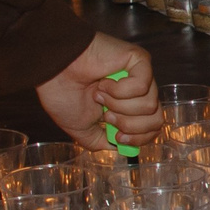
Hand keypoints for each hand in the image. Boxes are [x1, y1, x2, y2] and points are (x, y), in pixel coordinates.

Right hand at [36, 33, 158, 148]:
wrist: (53, 71)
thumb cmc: (63, 93)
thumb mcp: (81, 128)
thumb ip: (100, 141)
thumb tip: (118, 148)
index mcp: (128, 107)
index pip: (152, 129)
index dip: (138, 138)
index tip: (117, 136)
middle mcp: (139, 92)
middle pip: (156, 120)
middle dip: (129, 125)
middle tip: (107, 115)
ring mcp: (141, 76)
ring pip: (149, 105)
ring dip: (118, 105)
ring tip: (99, 94)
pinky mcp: (140, 61)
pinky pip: (142, 86)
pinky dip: (119, 90)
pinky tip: (104, 82)